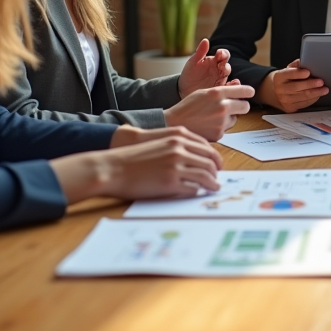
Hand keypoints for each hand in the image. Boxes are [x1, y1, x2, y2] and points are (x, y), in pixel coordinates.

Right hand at [55, 126, 222, 203]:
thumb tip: (195, 157)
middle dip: (216, 170)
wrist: (113, 168)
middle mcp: (179, 149)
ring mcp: (176, 166)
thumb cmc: (133, 157)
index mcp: (177, 137)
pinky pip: (193, 188)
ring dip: (212, 183)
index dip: (215, 157)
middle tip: (217, 178)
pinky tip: (198, 193)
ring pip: (206, 175)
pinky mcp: (171, 182)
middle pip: (210, 160)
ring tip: (214, 187)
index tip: (217, 164)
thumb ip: (177, 146)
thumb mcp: (158, 143)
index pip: (207, 146)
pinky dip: (198, 191)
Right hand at [163, 82, 252, 140]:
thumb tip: (238, 86)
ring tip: (213, 116)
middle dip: (241, 106)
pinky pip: (226, 129)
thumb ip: (222, 90)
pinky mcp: (219, 134)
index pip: (245, 91)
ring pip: (235, 119)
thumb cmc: (188, 106)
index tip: (249, 93)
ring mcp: (221, 122)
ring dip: (229, 117)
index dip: (248, 92)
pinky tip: (208, 124)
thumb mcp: (204, 92)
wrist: (174, 123)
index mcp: (218, 93)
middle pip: (246, 106)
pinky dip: (220, 127)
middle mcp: (222, 107)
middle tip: (234, 106)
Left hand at [177, 39, 231, 95]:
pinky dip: (232, 87)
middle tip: (222, 66)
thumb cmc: (189, 74)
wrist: (183, 89)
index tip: (220, 53)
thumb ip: (200, 52)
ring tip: (227, 76)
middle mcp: (219, 70)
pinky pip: (228, 88)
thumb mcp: (193, 62)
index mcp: (214, 61)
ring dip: (229, 76)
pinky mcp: (219, 90)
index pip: (223, 55)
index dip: (223, 53)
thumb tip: (205, 40)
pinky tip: (232, 86)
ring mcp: (220, 80)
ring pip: (228, 77)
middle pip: (227, 66)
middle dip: (225, 65)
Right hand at [258, 59, 326, 112]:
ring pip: (302, 97)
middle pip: (297, 87)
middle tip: (321, 82)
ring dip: (315, 93)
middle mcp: (279, 89)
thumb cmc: (286, 79)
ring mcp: (284, 100)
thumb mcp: (288, 69)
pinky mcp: (290, 108)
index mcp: (278, 77)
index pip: (289, 74)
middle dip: (310, 84)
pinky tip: (318, 95)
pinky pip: (304, 104)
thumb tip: (307, 62)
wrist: (275, 92)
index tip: (308, 72)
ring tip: (324, 89)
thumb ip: (297, 65)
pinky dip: (313, 99)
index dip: (298, 73)